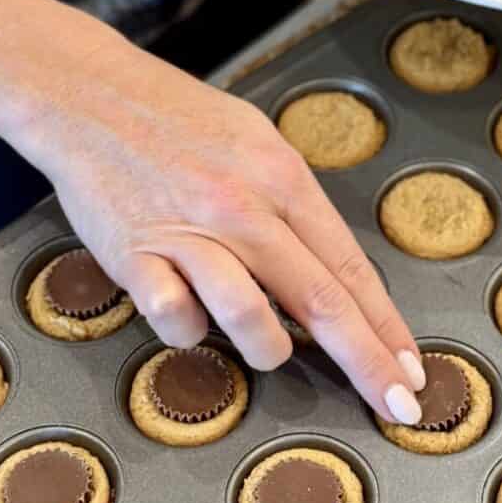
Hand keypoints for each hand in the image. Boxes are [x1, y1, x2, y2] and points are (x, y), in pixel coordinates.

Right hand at [15, 34, 424, 422]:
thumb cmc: (182, 120)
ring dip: (271, 350)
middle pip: (321, 302)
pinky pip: (177, 320)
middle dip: (367, 363)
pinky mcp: (134, 258)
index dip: (387, 326)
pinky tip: (190, 312)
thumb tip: (333, 273)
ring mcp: (189, 235)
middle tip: (398, 406)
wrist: (89, 96)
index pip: (351, 268)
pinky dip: (192, 331)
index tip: (412, 368)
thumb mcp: (259, 143)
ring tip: (270, 348)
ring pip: (251, 319)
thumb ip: (295, 208)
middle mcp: (244, 210)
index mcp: (283, 179)